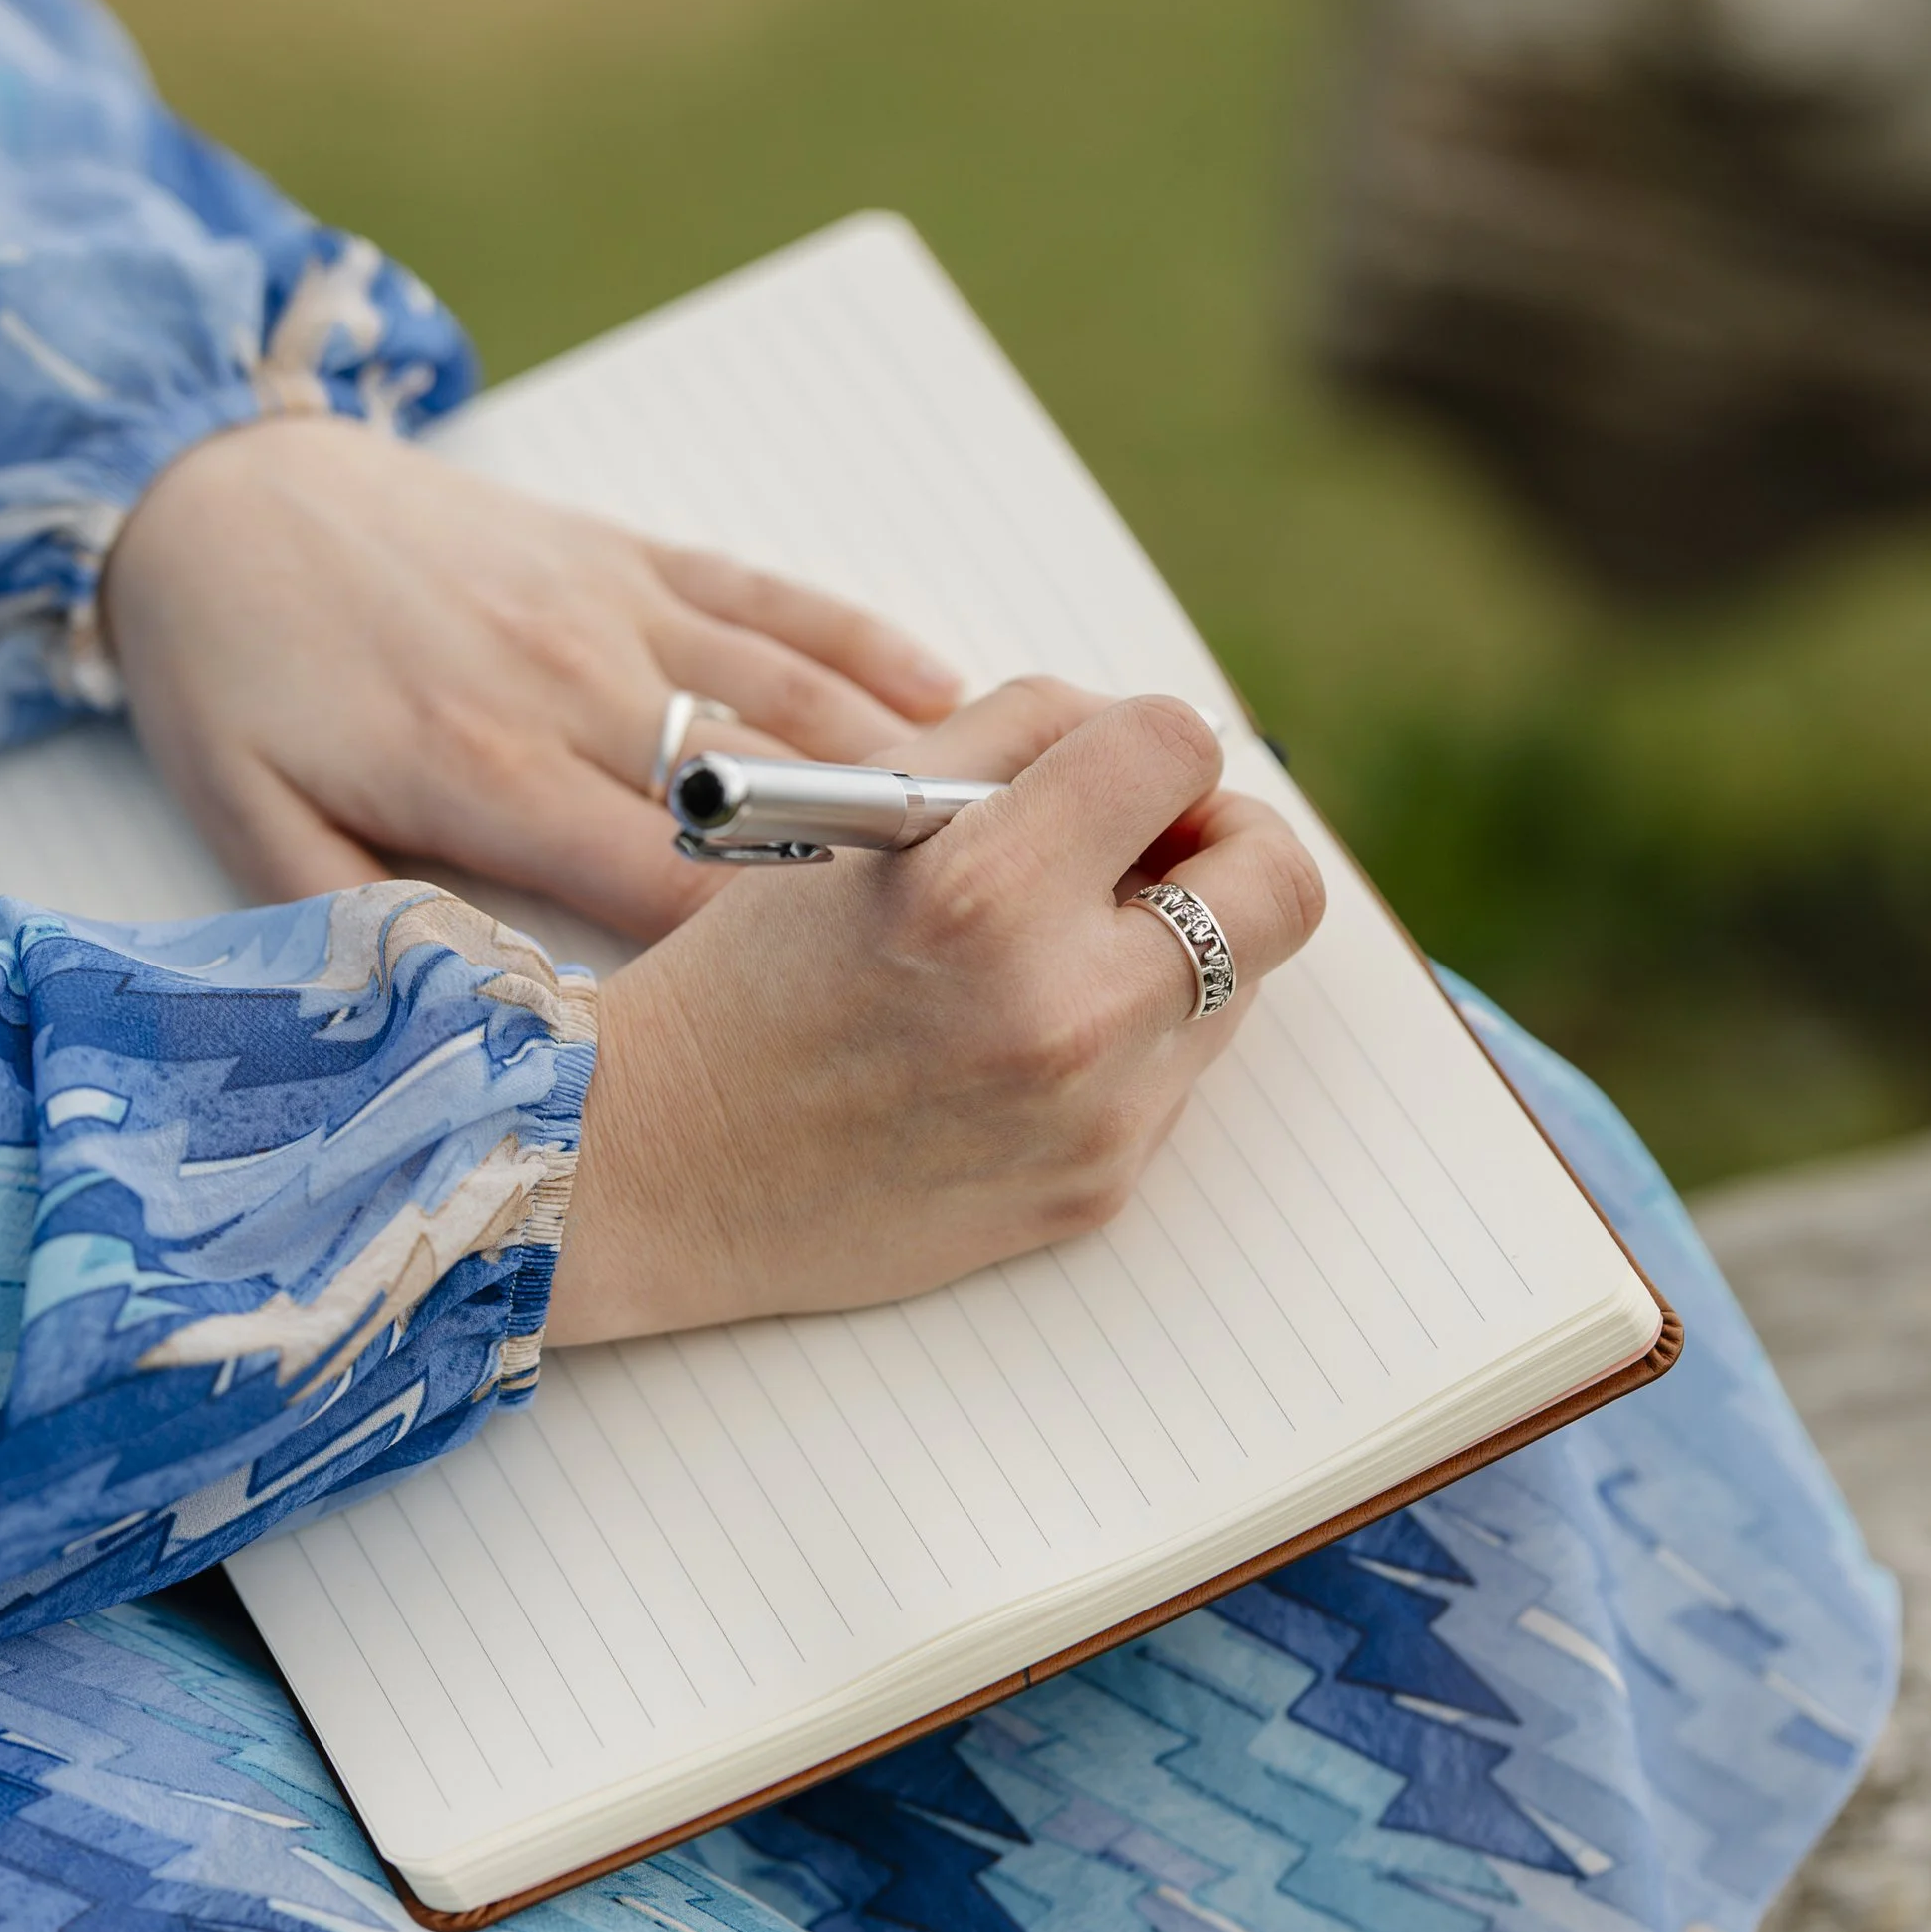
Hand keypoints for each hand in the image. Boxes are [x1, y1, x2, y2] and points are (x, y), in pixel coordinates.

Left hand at [101, 415, 961, 936]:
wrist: (207, 485)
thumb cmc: (232, 676)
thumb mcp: (251, 828)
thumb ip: (359, 934)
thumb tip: (477, 1031)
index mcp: (486, 771)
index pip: (679, 892)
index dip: (787, 966)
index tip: (883, 1021)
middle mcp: (577, 684)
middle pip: (782, 797)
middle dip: (909, 873)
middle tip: (1020, 942)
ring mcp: (620, 608)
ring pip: (805, 697)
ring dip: (928, 767)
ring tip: (1041, 839)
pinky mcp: (635, 552)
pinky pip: (783, 602)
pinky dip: (879, 654)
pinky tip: (964, 706)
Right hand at [545, 681, 1326, 1341]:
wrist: (654, 1172)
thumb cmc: (741, 979)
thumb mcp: (856, 809)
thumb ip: (1018, 738)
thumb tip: (1154, 741)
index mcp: (983, 887)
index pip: (1176, 749)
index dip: (1153, 742)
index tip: (1120, 770)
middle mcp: (1061, 1012)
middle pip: (1276, 884)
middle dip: (1228, 841)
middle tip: (1158, 846)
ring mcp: (1092, 1119)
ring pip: (1235, 986)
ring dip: (1170, 945)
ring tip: (1052, 950)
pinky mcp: (1094, 1193)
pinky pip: (1173, 1080)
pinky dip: (1123, 1040)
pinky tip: (1013, 1042)